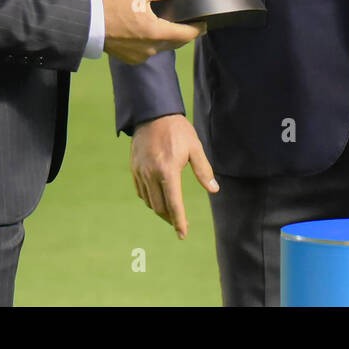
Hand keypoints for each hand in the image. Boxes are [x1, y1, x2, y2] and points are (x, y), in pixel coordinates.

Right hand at [102, 0, 204, 64]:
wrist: (88, 23)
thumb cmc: (112, 5)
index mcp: (157, 33)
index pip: (187, 35)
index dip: (198, 28)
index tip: (204, 23)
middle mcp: (152, 49)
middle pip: (177, 42)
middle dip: (184, 32)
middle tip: (189, 20)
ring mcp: (141, 56)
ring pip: (163, 47)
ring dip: (168, 37)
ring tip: (168, 22)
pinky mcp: (132, 58)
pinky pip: (150, 51)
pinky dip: (153, 42)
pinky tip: (149, 30)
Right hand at [130, 113, 219, 238]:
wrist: (153, 114)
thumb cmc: (178, 130)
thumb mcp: (195, 148)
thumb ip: (204, 170)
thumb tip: (214, 189)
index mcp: (168, 170)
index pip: (174, 204)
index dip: (179, 221)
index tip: (183, 234)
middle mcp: (151, 174)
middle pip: (160, 207)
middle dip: (170, 218)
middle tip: (179, 223)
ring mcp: (140, 172)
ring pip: (149, 201)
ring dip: (160, 210)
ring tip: (171, 212)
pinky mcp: (134, 168)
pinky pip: (141, 191)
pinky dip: (150, 199)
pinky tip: (158, 198)